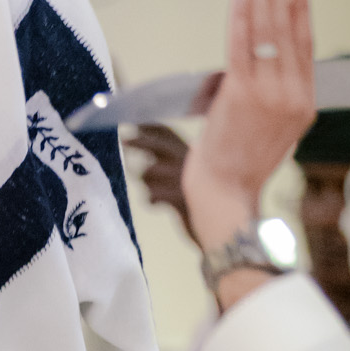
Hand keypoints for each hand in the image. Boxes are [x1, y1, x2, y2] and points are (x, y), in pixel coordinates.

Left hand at [129, 125, 195, 242]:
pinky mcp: (180, 199)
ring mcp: (186, 179)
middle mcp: (190, 161)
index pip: (168, 133)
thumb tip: (142, 161)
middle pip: (158, 145)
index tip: (131, 122)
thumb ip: (170, 166)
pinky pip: (152, 195)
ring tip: (154, 191)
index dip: (149, 127)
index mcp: (193, 153)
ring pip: (149, 172)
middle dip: (140, 141)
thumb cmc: (204, 203)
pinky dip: (151, 199)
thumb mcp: (190, 179)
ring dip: (146, 183)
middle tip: (123, 140)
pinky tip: (156, 203)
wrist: (225, 228)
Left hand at [181, 0, 315, 287]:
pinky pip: (242, 45)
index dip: (301, 9)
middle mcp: (292, 94)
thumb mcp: (275, 132)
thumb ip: (278, 99)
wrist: (225, 192)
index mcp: (305, 103)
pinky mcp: (241, 93)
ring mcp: (268, 92)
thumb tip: (267, 65)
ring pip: (266, 31)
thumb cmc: (240, 165)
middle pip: (287, 29)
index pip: (305, 44)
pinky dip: (240, 17)